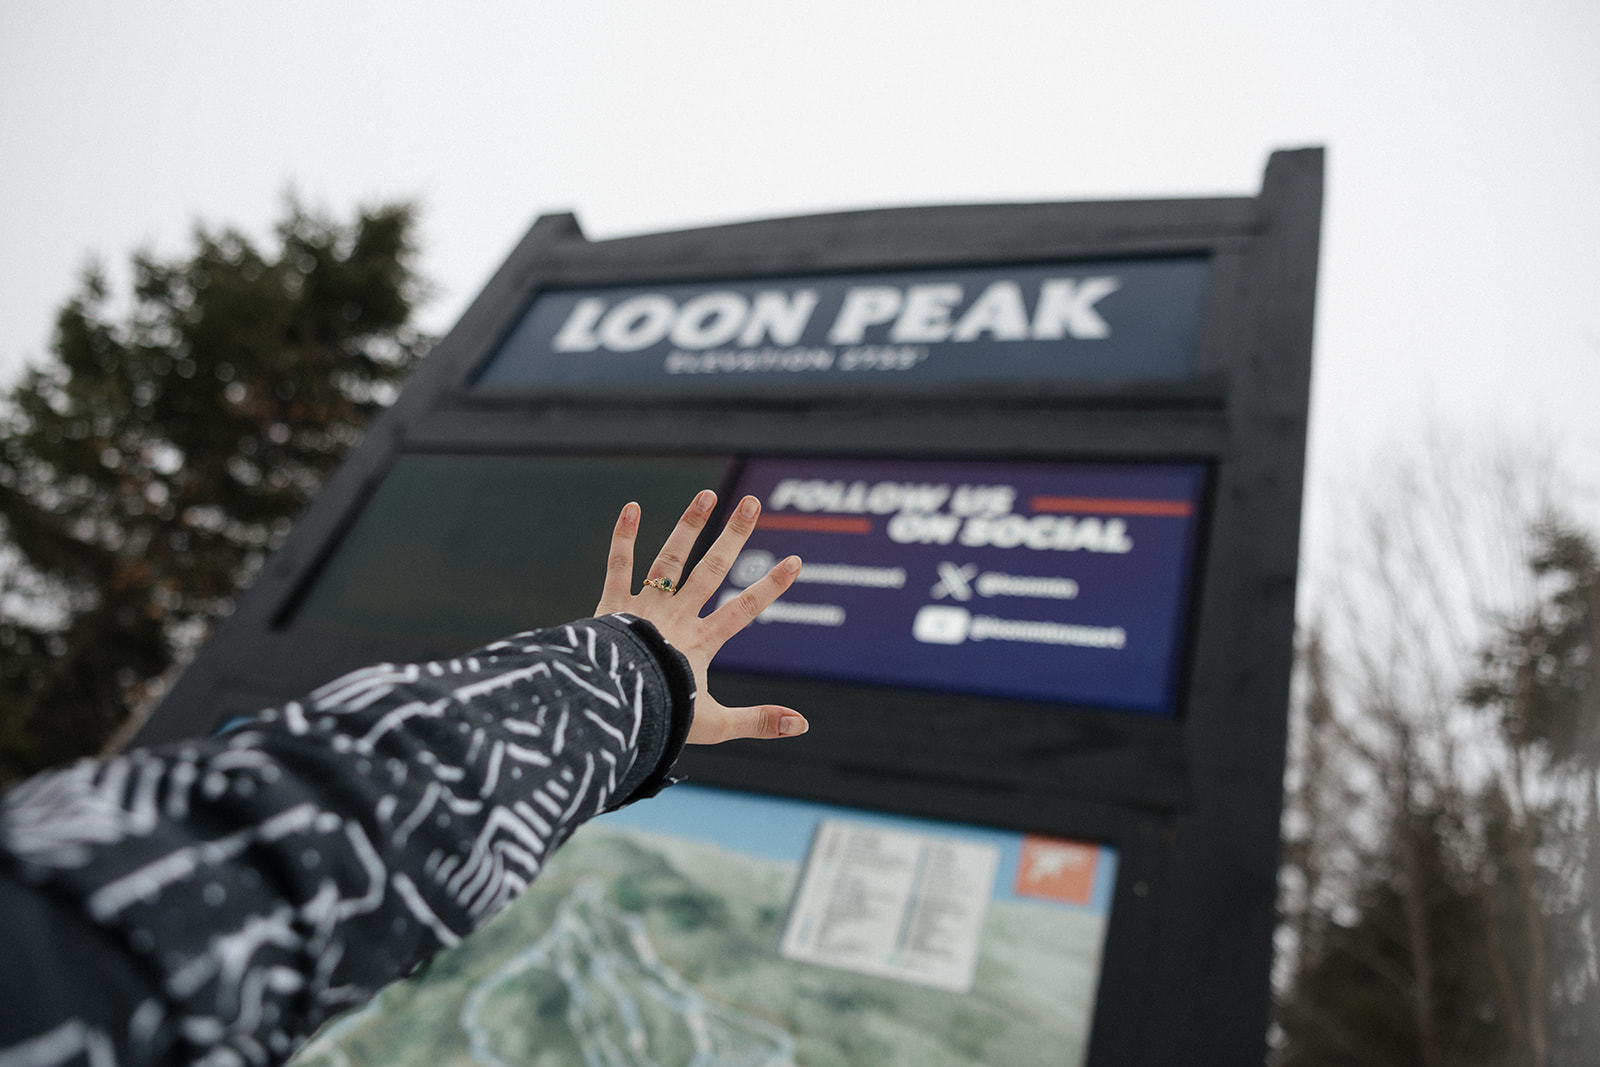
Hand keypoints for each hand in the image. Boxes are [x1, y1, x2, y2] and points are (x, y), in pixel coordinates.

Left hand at [594, 490, 807, 743]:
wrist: (609, 708)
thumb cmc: (660, 719)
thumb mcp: (714, 725)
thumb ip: (758, 721)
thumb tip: (802, 725)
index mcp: (701, 644)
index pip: (744, 609)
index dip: (771, 586)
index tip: (795, 560)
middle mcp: (677, 617)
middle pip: (712, 570)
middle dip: (735, 536)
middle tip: (752, 504)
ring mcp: (645, 606)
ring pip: (670, 559)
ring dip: (689, 525)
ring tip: (706, 494)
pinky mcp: (613, 605)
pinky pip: (618, 565)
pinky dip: (623, 537)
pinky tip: (631, 507)